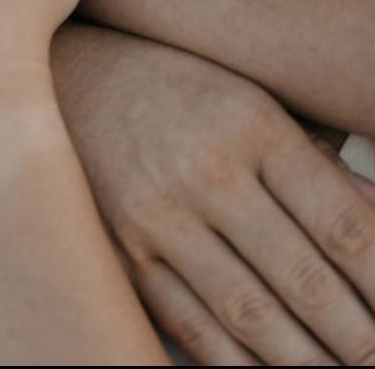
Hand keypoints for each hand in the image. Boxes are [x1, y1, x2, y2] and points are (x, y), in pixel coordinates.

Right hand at [58, 26, 374, 364]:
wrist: (72, 78)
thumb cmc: (176, 86)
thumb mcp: (251, 101)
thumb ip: (316, 165)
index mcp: (251, 125)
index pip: (342, 223)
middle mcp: (205, 171)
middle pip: (303, 278)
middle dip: (361, 338)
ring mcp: (156, 214)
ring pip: (249, 313)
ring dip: (307, 361)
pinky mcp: (121, 248)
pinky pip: (187, 322)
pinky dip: (235, 364)